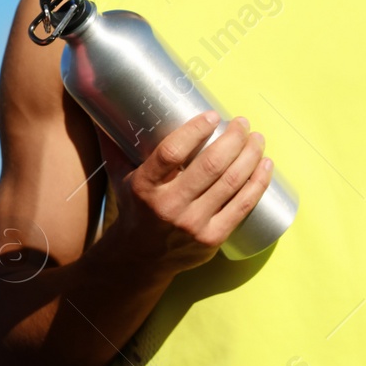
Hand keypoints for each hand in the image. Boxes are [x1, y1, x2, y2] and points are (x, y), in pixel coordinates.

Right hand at [96, 110, 270, 273]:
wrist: (140, 258)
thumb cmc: (134, 207)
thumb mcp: (119, 176)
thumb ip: (114, 142)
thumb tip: (100, 108)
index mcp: (145, 187)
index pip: (172, 153)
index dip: (195, 131)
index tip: (212, 115)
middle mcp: (169, 206)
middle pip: (210, 166)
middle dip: (233, 139)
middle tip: (242, 122)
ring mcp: (193, 225)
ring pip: (231, 183)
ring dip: (250, 156)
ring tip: (257, 138)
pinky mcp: (212, 238)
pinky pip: (242, 206)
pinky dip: (258, 183)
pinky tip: (266, 165)